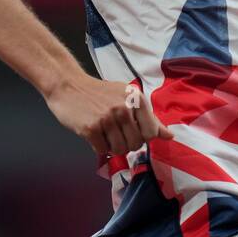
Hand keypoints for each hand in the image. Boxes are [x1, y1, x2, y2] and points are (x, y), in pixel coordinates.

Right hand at [46, 73, 173, 156]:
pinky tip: (93, 133)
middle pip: (135, 144)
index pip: (151, 133)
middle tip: (115, 132)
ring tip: (105, 132)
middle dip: (126, 143)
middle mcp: (123, 108)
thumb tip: (169, 136)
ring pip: (119, 150)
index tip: (132, 130)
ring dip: (112, 146)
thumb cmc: (99, 93)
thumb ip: (149, 117)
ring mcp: (107, 118)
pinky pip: (102, 151)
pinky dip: (98, 146)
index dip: (142, 137)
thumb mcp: (127, 97)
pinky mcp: (91, 128)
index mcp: (136, 99)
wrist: (68, 85)